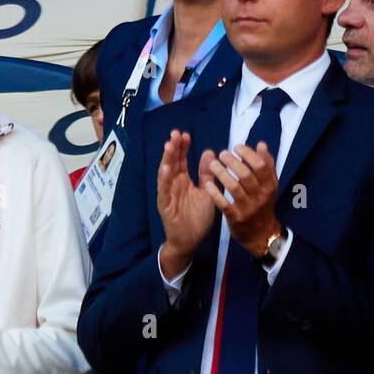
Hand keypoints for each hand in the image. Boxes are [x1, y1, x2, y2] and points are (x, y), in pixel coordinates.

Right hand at [156, 130, 216, 275]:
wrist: (190, 240)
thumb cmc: (198, 217)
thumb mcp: (207, 192)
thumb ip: (207, 174)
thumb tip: (209, 152)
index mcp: (184, 180)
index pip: (182, 160)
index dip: (183, 147)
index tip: (186, 134)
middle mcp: (174, 184)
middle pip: (172, 163)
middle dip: (174, 148)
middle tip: (176, 133)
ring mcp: (168, 194)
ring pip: (165, 173)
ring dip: (167, 159)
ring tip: (169, 145)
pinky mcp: (165, 205)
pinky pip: (164, 191)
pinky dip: (164, 179)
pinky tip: (166, 169)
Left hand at [203, 142, 280, 258]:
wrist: (261, 235)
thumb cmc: (263, 205)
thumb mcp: (269, 186)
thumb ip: (266, 166)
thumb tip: (261, 144)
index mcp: (270, 186)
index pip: (261, 165)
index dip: (248, 154)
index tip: (236, 147)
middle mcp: (261, 196)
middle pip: (247, 175)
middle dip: (233, 162)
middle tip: (222, 154)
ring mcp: (248, 208)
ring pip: (234, 188)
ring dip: (222, 174)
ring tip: (213, 164)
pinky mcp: (236, 218)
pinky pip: (224, 204)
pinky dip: (215, 193)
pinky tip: (207, 184)